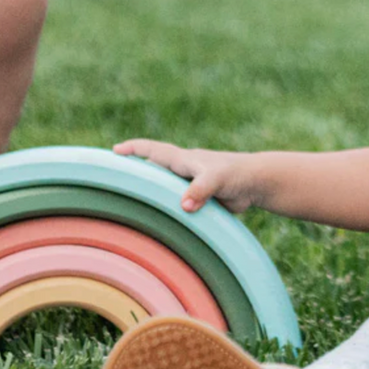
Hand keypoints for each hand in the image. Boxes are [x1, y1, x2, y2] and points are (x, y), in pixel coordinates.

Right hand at [113, 139, 263, 212]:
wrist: (255, 184)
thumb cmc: (236, 174)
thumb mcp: (217, 179)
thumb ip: (201, 189)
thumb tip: (184, 205)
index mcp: (183, 160)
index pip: (153, 150)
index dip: (134, 149)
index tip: (115, 151)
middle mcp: (183, 170)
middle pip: (153, 166)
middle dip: (135, 168)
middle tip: (113, 173)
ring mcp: (189, 184)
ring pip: (163, 186)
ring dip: (149, 190)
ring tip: (128, 199)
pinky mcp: (197, 199)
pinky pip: (175, 203)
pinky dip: (165, 207)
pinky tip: (158, 219)